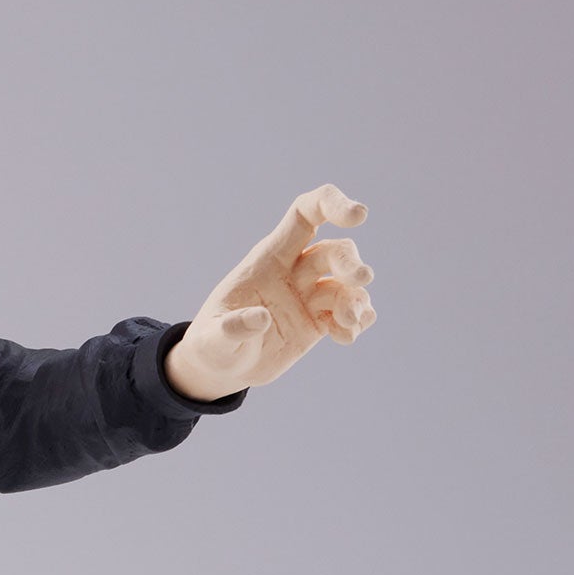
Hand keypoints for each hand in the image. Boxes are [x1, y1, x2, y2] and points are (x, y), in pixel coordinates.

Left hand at [163, 185, 375, 400]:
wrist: (220, 370)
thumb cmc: (212, 345)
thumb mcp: (212, 340)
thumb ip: (231, 328)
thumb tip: (259, 318)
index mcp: (268, 259)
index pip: (305, 215)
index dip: (332, 204)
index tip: (357, 216)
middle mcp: (293, 271)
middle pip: (334, 250)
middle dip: (351, 262)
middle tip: (361, 279)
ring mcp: (308, 296)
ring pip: (347, 284)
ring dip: (356, 300)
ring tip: (348, 325)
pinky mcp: (319, 321)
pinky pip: (350, 311)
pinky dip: (358, 321)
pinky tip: (346, 337)